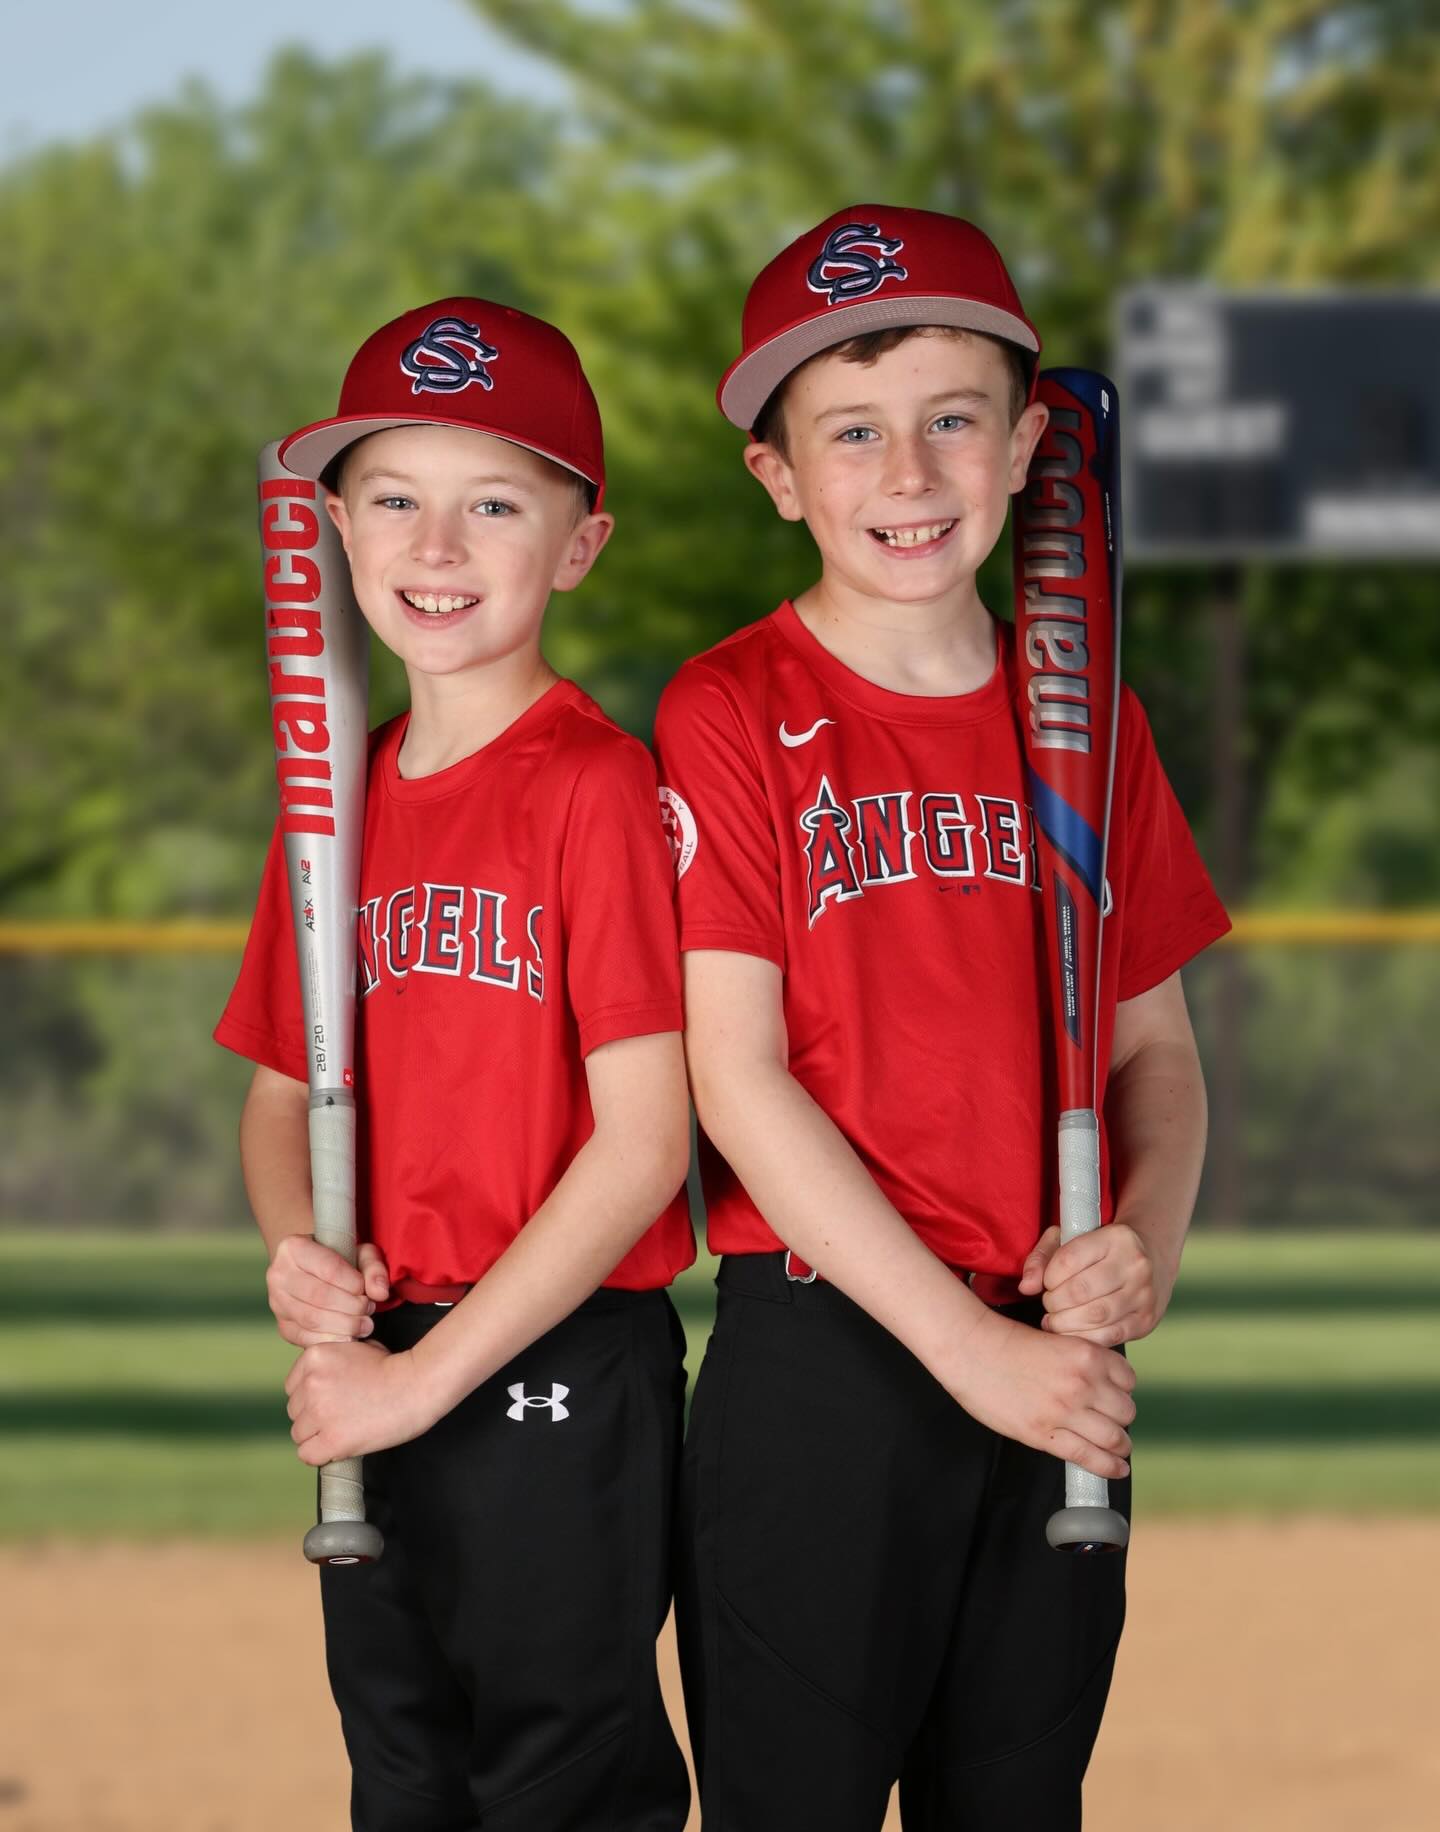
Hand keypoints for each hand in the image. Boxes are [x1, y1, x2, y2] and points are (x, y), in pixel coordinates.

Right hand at [266, 1235, 390, 1347]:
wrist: (315, 1271)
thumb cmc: (341, 1259)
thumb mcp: (361, 1253)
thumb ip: (374, 1268)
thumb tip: (380, 1292)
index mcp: (293, 1247)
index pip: (328, 1269)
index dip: (353, 1283)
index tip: (365, 1290)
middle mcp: (278, 1274)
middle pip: (319, 1296)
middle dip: (351, 1306)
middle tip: (369, 1309)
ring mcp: (276, 1302)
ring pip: (311, 1319)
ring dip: (344, 1325)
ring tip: (364, 1324)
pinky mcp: (282, 1325)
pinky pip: (305, 1338)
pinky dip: (330, 1340)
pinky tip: (349, 1337)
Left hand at [285, 1340, 437, 1463]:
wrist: (416, 1385)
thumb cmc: (393, 1368)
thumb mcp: (355, 1348)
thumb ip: (330, 1362)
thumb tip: (316, 1380)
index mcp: (314, 1357)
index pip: (292, 1388)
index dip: (310, 1397)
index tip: (330, 1400)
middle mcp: (311, 1383)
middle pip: (294, 1411)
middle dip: (314, 1415)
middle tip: (341, 1415)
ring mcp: (319, 1412)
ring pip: (299, 1434)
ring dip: (317, 1435)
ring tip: (344, 1429)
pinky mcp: (331, 1439)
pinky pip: (307, 1454)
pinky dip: (321, 1454)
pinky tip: (339, 1446)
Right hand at [944, 1305, 1135, 1478]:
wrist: (971, 1349)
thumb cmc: (1005, 1342)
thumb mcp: (1056, 1340)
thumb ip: (1080, 1361)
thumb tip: (1097, 1385)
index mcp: (1086, 1354)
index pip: (1128, 1380)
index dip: (1122, 1390)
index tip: (1115, 1396)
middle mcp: (1082, 1383)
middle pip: (1125, 1411)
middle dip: (1121, 1417)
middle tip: (1111, 1421)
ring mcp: (1065, 1411)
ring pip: (1114, 1437)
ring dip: (1120, 1444)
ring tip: (1119, 1449)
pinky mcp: (1045, 1435)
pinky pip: (1089, 1457)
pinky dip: (1109, 1466)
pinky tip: (1117, 1469)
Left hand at [1019, 1222, 1166, 1345]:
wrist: (1152, 1259)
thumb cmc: (1101, 1249)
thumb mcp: (1069, 1239)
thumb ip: (1041, 1257)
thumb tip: (1026, 1287)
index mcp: (1116, 1238)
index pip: (1068, 1259)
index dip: (1048, 1277)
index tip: (1047, 1282)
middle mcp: (1135, 1265)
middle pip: (1080, 1291)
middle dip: (1054, 1302)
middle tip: (1049, 1304)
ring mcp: (1144, 1295)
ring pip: (1095, 1316)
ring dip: (1064, 1323)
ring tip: (1054, 1320)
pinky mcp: (1145, 1321)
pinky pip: (1109, 1336)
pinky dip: (1083, 1338)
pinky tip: (1071, 1333)